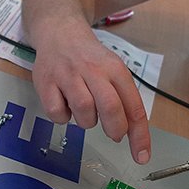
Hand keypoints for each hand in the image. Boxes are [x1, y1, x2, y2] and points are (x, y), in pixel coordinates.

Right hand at [30, 19, 151, 162]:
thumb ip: (122, 99)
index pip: (133, 106)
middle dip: (114, 129)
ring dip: (86, 121)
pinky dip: (62, 117)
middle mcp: (93, 70)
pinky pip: (57, 113)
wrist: (58, 32)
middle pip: (110, 108)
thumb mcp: (112, 70)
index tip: (142, 156)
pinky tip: (63, 104)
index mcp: (115, 69)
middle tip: (112, 135)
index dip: (139, 135)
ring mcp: (68, 76)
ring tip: (84, 110)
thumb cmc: (89, 58)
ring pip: (83, 112)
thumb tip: (128, 134)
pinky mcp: (46, 82)